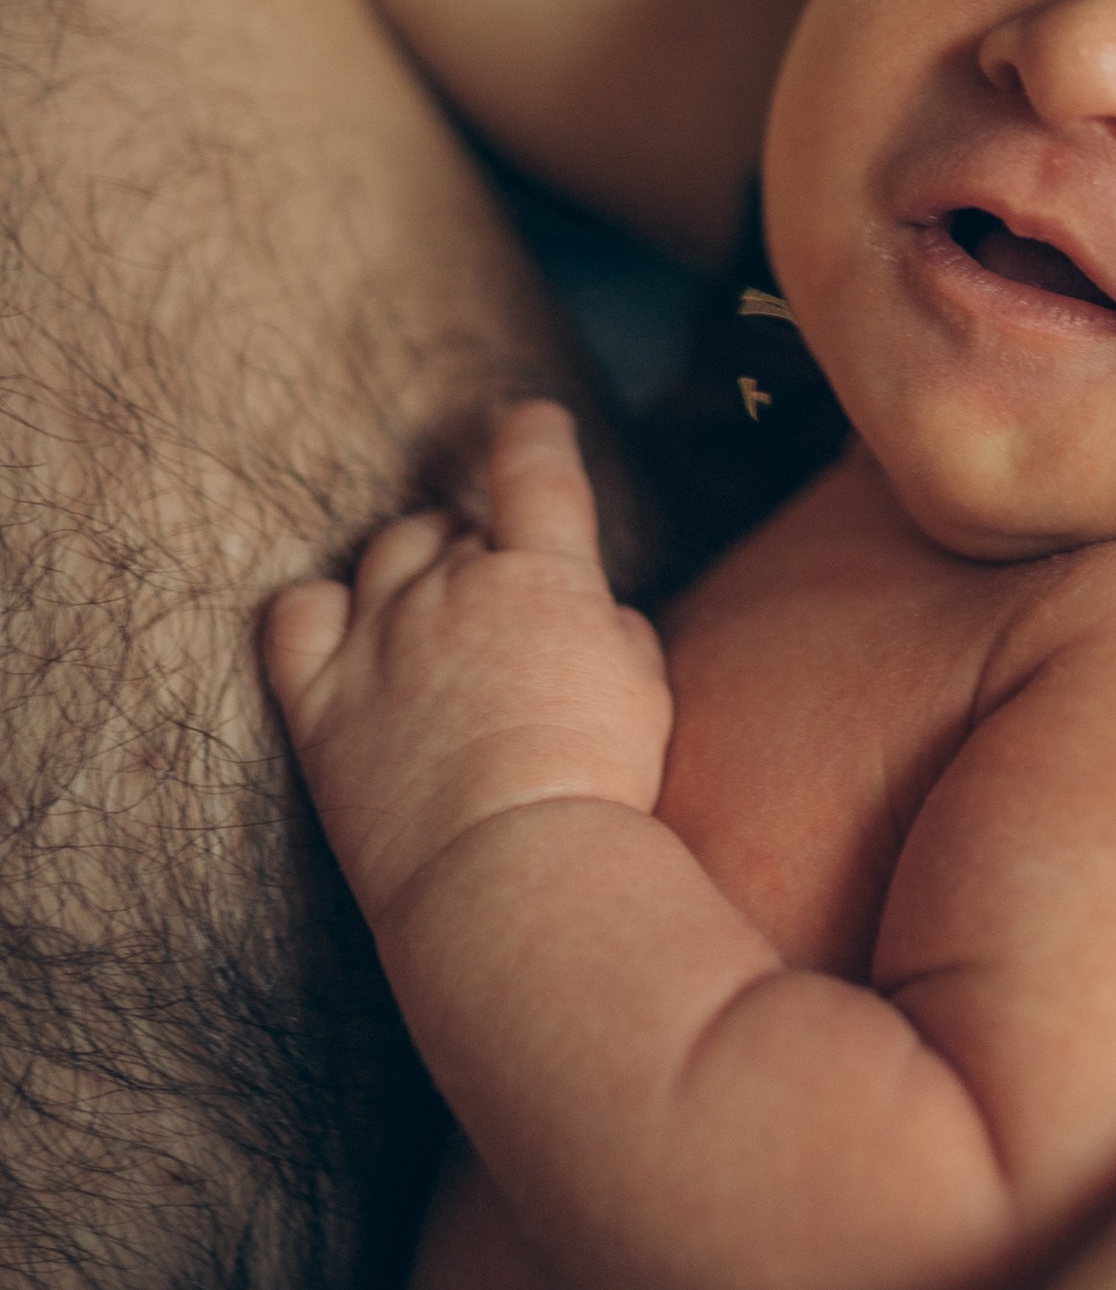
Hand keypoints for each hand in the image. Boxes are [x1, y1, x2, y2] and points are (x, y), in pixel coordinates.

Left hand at [263, 400, 670, 907]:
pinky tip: (337, 624)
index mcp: (543, 575)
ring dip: (411, 564)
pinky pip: (296, 615)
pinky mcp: (320, 698)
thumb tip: (589, 617)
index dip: (532, 434)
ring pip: (385, 554)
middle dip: (477, 543)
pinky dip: (317, 606)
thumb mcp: (645, 689)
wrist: (509, 869)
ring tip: (431, 613)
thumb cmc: (597, 785)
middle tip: (499, 600)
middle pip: (454, 524)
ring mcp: (377, 637)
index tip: (530, 420)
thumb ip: (613, 630)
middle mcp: (451, 586)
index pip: (534, 468)